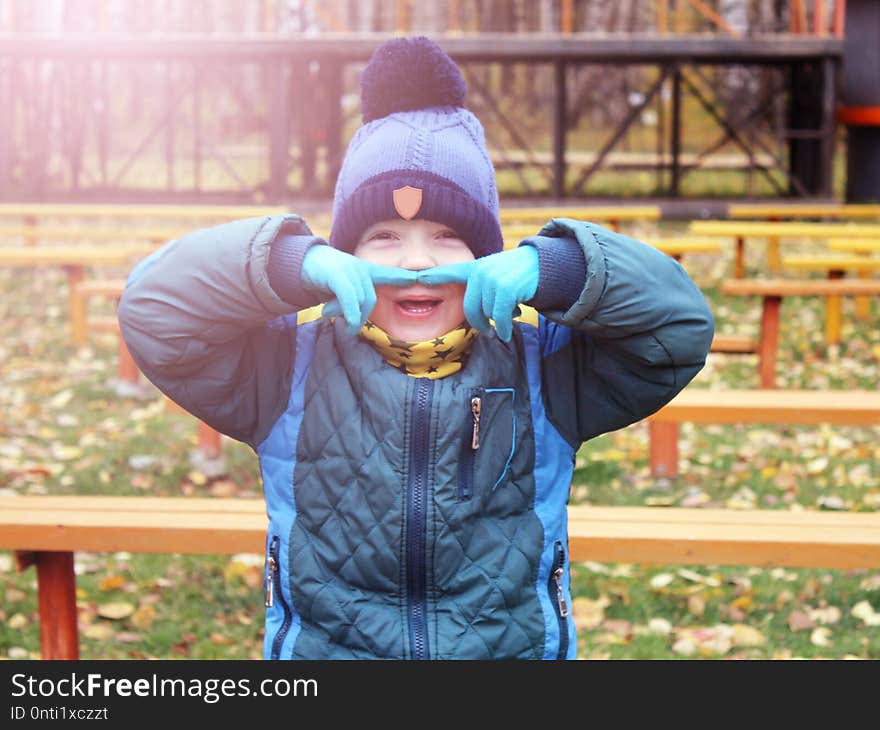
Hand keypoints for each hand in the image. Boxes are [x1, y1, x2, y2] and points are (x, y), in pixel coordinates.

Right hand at [303, 246, 418, 332]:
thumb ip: (350, 303)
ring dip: (354, 317)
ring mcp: (349, 270)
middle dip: (363, 316)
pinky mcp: (336, 274)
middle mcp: (360, 268)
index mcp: (365, 270)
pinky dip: (350, 311)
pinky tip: (348, 322)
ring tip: (345, 326)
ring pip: (361, 299)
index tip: (420, 278)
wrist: (301, 261)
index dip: (404, 277)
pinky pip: (349, 296)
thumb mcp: (341, 291)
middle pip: (371, 298)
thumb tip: (352, 320)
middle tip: (352, 328)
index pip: (389, 274)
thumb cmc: (323, 278)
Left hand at [417, 245, 538, 341]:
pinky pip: (500, 317)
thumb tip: (479, 317)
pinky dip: (504, 328)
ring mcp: (493, 280)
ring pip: (487, 314)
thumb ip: (481, 289)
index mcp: (476, 268)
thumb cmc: (518, 275)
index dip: (434, 276)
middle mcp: (481, 272)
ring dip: (497, 324)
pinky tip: (507, 331)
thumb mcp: (496, 275)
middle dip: (479, 323)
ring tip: (507, 320)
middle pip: (470, 308)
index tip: (418, 278)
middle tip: (487, 332)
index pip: (451, 272)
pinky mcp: (506, 289)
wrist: (543, 263)